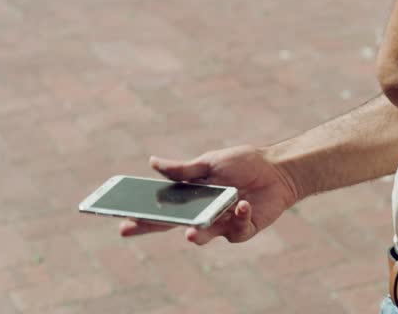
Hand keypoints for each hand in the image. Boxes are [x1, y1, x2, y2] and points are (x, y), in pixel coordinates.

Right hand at [119, 145, 298, 244]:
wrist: (276, 170)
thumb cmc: (242, 164)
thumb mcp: (209, 162)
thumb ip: (183, 169)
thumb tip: (151, 162)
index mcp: (191, 197)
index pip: (161, 209)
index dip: (141, 215)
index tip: (120, 218)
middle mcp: (202, 213)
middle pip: (173, 224)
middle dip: (151, 226)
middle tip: (130, 227)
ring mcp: (221, 224)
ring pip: (204, 234)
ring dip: (197, 234)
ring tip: (190, 233)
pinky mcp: (242, 229)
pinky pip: (236, 229)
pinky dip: (239, 216)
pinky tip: (242, 204)